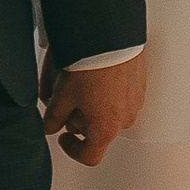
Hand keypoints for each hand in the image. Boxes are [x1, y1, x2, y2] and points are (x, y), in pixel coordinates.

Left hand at [44, 48, 147, 168]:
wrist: (110, 34)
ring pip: (110, 112)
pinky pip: (122, 95)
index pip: (90, 156)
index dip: (73, 150)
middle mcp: (125, 119)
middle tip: (66, 97)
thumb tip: (50, 126)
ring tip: (80, 80)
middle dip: (79, 118)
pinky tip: (96, 73)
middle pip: (98, 130)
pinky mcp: (140, 83)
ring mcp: (135, 101)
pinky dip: (108, 90)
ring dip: (94, 103)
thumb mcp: (62, 94)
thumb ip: (53, 117)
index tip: (62, 137)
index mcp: (105, 129)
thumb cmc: (90, 65)